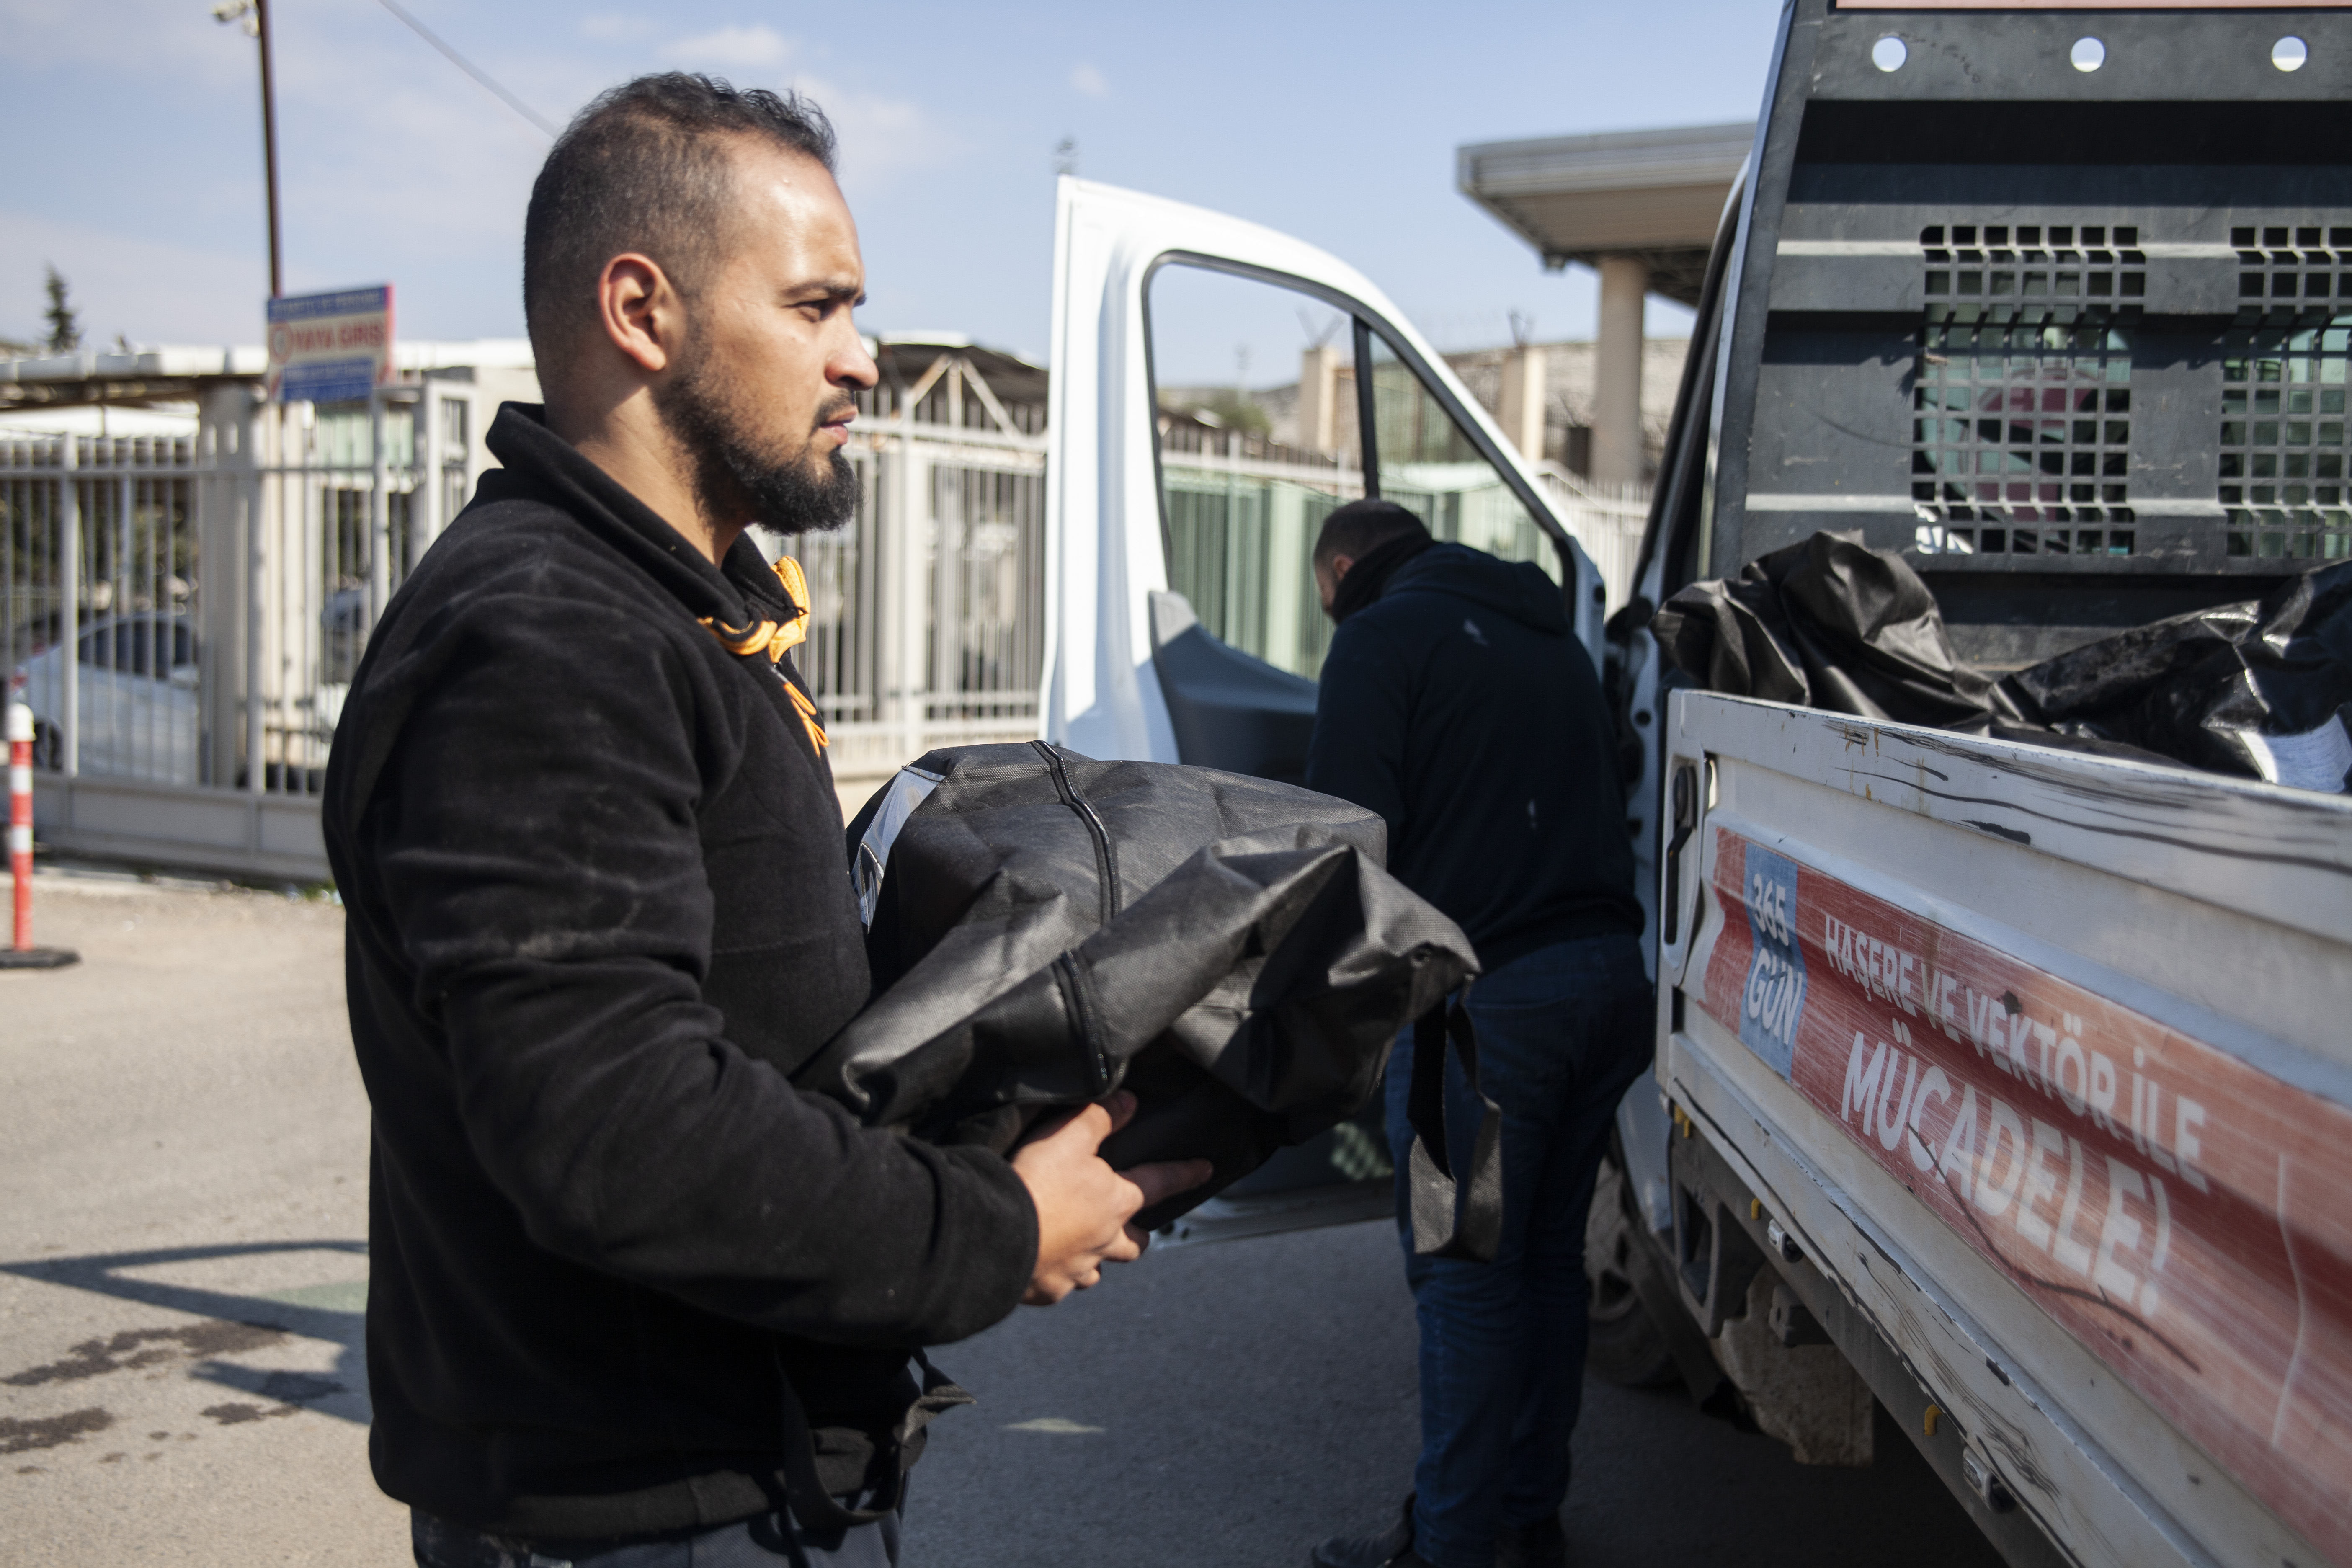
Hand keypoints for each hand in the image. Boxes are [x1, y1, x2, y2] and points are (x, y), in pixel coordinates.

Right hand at [1009, 1091, 1212, 1304]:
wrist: (995, 1236)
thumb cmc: (1037, 1183)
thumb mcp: (1067, 1136)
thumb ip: (1098, 1118)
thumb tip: (1128, 1102)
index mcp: (1117, 1202)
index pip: (1161, 1182)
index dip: (1184, 1173)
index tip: (1205, 1170)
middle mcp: (1104, 1241)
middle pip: (1134, 1244)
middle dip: (1137, 1235)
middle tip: (1129, 1226)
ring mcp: (1077, 1270)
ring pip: (1097, 1270)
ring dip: (1094, 1258)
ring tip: (1079, 1245)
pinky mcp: (1049, 1289)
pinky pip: (1061, 1284)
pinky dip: (1056, 1274)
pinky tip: (1041, 1262)